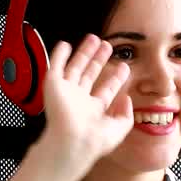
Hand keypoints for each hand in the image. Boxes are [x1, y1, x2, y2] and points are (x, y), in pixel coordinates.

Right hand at [38, 33, 133, 169]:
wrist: (72, 142)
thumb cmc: (94, 140)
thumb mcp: (120, 129)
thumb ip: (126, 114)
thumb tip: (127, 98)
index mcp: (94, 111)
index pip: (106, 90)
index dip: (115, 78)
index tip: (124, 66)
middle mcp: (79, 101)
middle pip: (91, 75)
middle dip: (99, 60)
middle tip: (108, 46)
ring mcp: (66, 92)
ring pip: (75, 68)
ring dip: (84, 53)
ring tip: (94, 38)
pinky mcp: (53, 86)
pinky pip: (55, 67)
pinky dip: (59, 55)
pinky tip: (65, 45)